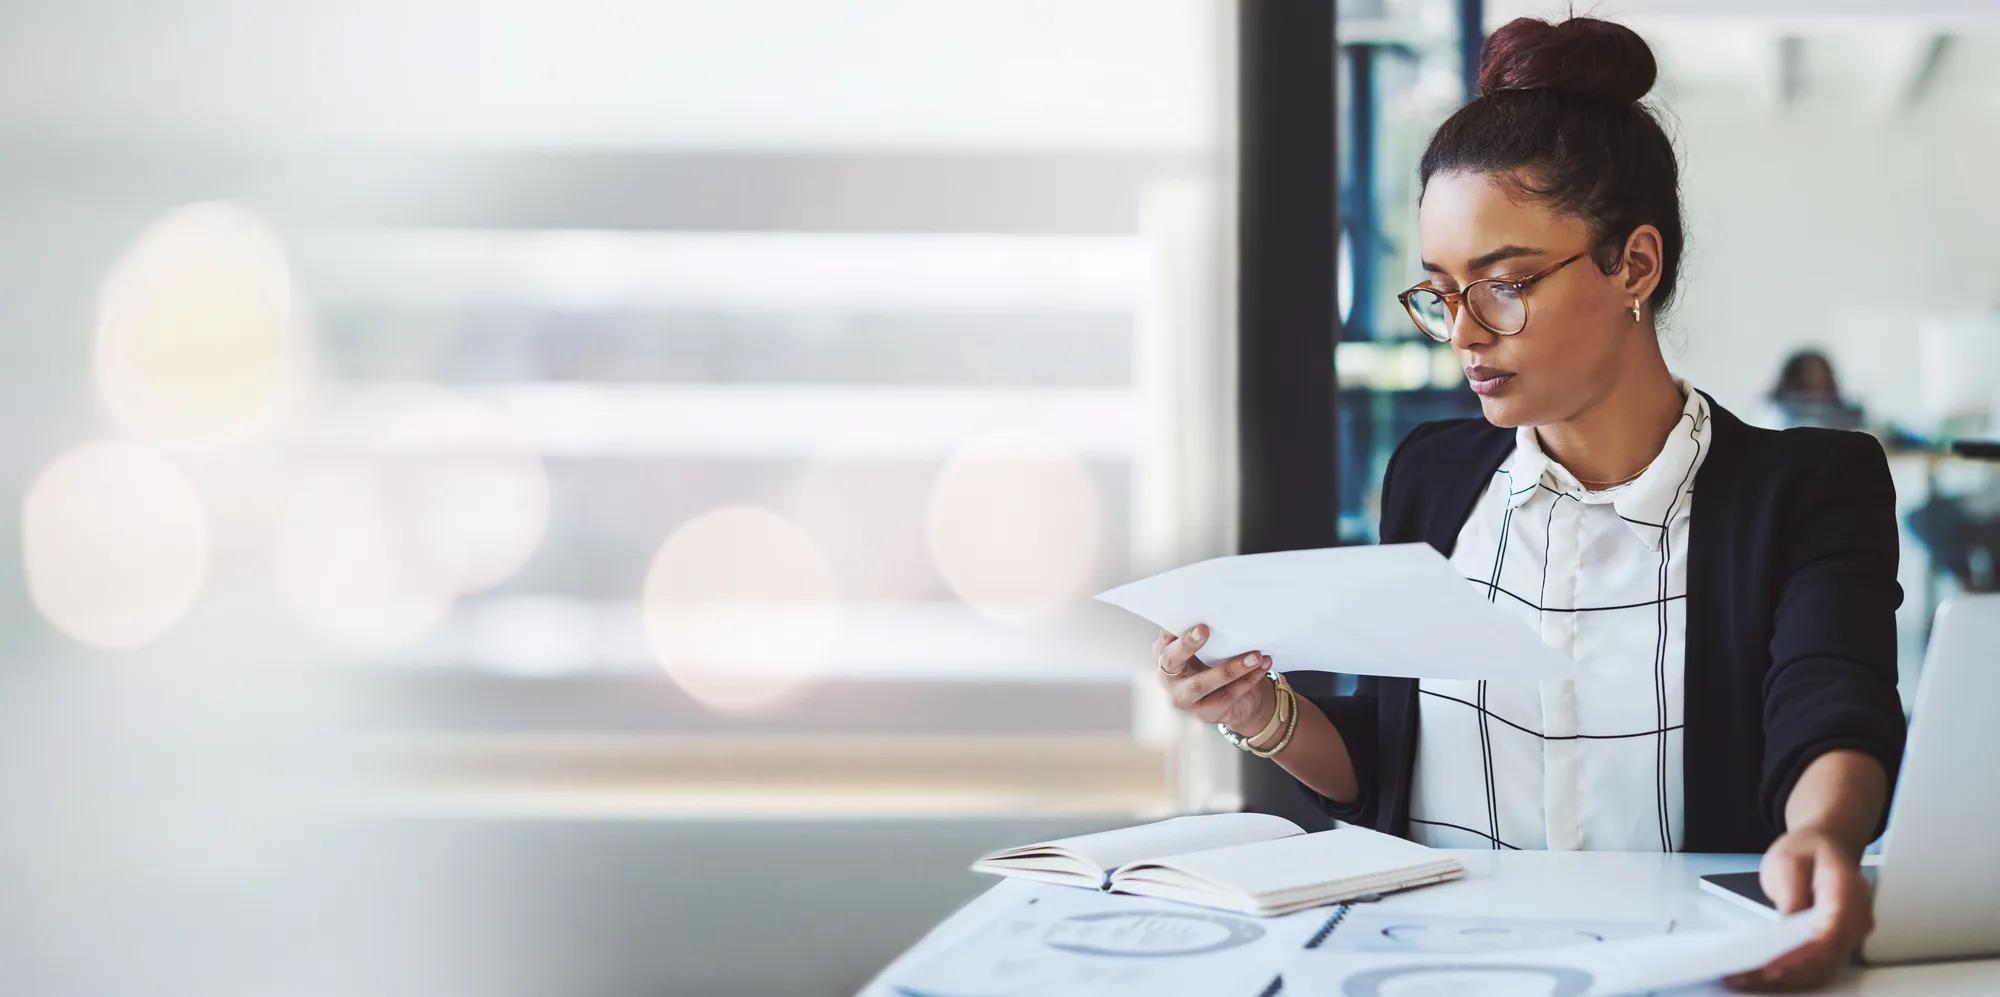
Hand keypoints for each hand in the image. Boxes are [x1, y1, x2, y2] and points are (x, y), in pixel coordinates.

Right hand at [1151, 624, 1275, 730]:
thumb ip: (1205, 635)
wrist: (1234, 701)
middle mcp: (1168, 678)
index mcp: (1166, 656)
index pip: (1163, 641)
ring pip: (1202, 683)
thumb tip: (1218, 613)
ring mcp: (1184, 698)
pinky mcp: (1203, 713)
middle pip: (1172, 661)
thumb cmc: (1215, 665)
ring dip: (1231, 668)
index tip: (1191, 621)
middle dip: (1187, 645)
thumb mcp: (1208, 649)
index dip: (1174, 631)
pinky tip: (1261, 667)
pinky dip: (1247, 680)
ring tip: (1255, 655)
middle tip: (1205, 630)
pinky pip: (1226, 696)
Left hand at [1726, 825, 1873, 991]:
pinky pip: (1816, 965)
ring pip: (1822, 968)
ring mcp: (1849, 934)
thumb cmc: (1808, 850)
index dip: (1802, 955)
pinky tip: (1760, 974)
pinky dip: (1789, 974)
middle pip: (1827, 957)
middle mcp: (1856, 918)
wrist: (1825, 844)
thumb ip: (1791, 895)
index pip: (1830, 932)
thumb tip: (1786, 930)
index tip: (1773, 965)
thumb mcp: (1788, 861)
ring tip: (1745, 978)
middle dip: (1787, 972)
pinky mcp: (1836, 943)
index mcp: (1847, 892)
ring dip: (1785, 978)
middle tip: (1747, 976)